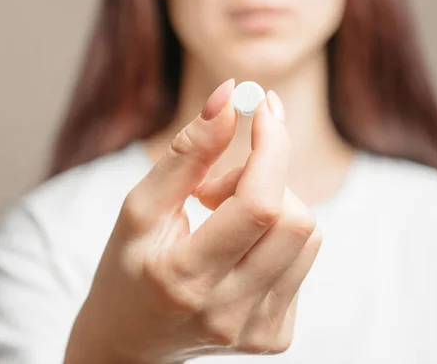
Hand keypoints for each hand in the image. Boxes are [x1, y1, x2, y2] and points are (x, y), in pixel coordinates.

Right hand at [64, 79, 321, 363]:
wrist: (131, 340)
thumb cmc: (128, 268)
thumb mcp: (141, 208)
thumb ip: (188, 153)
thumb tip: (230, 97)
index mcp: (185, 280)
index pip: (258, 205)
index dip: (271, 147)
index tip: (264, 108)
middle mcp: (228, 313)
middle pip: (295, 219)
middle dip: (266, 179)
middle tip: (217, 186)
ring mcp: (257, 331)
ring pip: (307, 236)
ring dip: (273, 207)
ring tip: (224, 219)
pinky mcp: (276, 336)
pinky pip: (303, 259)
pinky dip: (276, 237)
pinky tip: (239, 249)